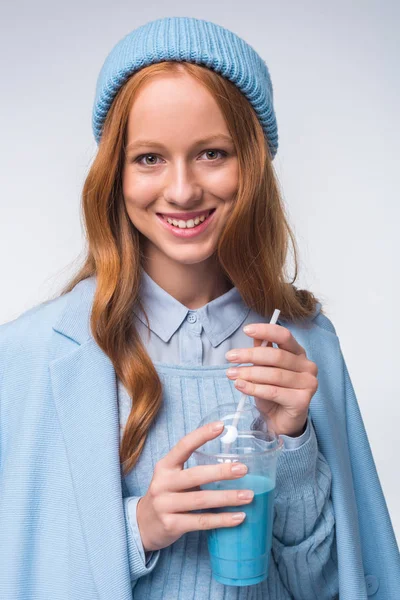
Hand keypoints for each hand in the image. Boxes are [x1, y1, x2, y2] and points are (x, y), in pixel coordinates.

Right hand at [136, 421, 253, 551]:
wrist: (141, 526)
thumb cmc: (167, 496)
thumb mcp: (172, 478)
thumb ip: (193, 470)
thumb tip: (232, 463)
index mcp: (165, 466)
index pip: (184, 446)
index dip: (202, 435)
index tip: (222, 426)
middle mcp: (162, 483)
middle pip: (195, 475)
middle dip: (221, 472)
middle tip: (244, 469)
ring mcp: (165, 505)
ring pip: (201, 500)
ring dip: (227, 498)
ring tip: (248, 496)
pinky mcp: (171, 525)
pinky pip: (201, 521)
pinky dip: (222, 520)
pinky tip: (238, 517)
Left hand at [225, 323, 317, 436]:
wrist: (280, 421)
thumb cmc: (273, 392)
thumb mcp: (264, 369)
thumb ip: (262, 352)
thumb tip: (254, 335)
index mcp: (299, 353)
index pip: (284, 336)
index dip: (266, 331)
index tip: (246, 330)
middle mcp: (307, 366)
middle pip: (277, 356)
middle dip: (250, 355)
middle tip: (230, 357)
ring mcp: (308, 383)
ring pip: (274, 375)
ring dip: (249, 373)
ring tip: (231, 374)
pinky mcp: (302, 400)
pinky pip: (273, 392)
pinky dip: (254, 388)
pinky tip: (240, 386)